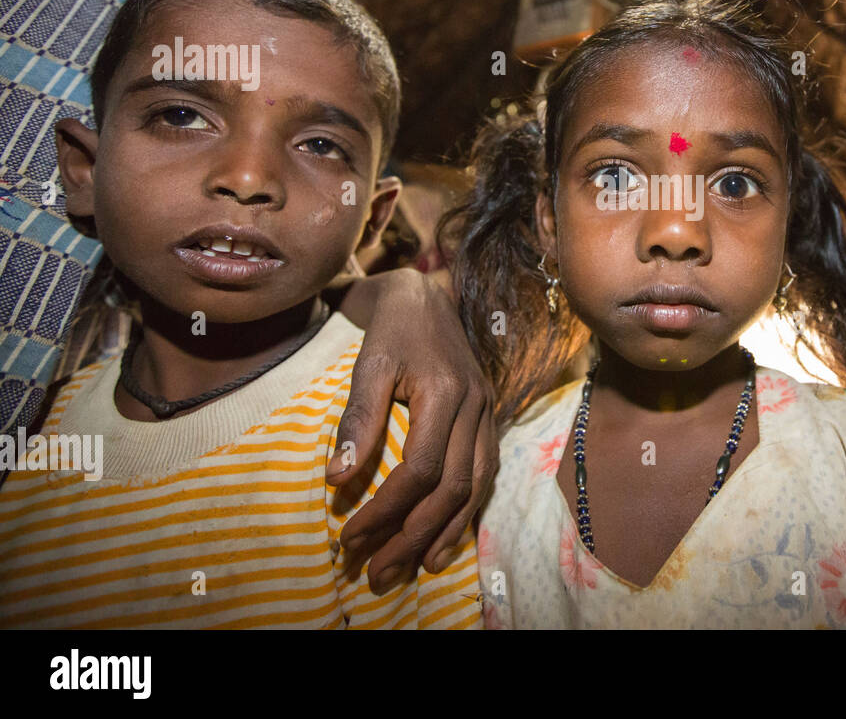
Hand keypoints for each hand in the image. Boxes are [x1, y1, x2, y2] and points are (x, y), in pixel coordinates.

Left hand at [328, 268, 497, 590]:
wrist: (424, 295)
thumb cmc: (390, 328)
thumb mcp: (366, 366)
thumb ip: (355, 421)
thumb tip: (336, 480)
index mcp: (447, 392)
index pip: (420, 469)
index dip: (385, 510)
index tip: (349, 537)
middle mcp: (476, 407)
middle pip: (452, 489)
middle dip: (413, 537)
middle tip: (376, 572)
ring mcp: (487, 414)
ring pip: (476, 487)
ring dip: (445, 533)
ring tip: (415, 568)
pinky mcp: (487, 419)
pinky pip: (485, 474)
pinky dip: (466, 511)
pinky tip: (445, 538)